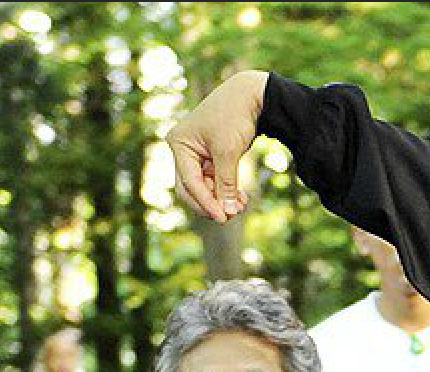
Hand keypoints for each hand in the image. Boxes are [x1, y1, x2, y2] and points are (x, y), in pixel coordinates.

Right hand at [167, 70, 269, 222]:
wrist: (250, 96)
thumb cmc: (234, 117)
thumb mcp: (229, 152)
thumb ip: (226, 183)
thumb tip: (228, 211)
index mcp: (179, 144)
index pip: (190, 182)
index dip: (206, 202)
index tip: (223, 218)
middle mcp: (182, 149)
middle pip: (191, 188)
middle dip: (210, 203)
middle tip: (229, 217)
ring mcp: (195, 154)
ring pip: (204, 187)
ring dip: (221, 199)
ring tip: (241, 207)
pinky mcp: (209, 157)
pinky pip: (213, 180)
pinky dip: (226, 190)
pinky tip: (240, 200)